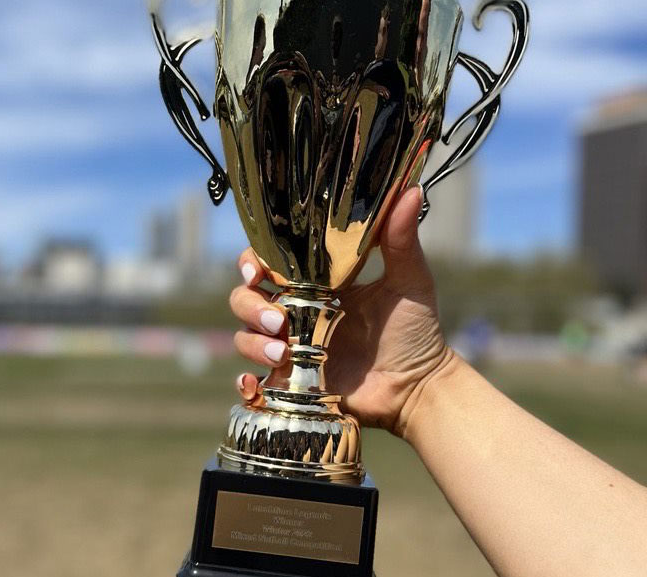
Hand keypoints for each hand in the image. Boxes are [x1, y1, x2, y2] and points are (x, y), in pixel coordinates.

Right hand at [229, 184, 454, 436]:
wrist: (418, 387)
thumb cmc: (416, 331)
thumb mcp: (409, 282)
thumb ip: (401, 240)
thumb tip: (411, 191)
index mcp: (316, 283)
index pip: (268, 262)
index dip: (251, 262)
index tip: (257, 270)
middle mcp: (297, 311)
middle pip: (245, 298)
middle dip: (250, 306)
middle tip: (280, 320)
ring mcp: (291, 346)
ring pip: (245, 336)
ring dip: (252, 343)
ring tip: (282, 353)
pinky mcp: (290, 380)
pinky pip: (252, 379)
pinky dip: (245, 381)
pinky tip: (255, 382)